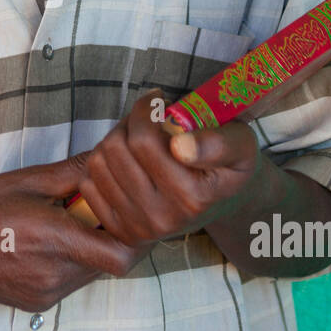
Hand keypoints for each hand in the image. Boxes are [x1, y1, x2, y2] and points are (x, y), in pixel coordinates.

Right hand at [0, 155, 158, 311]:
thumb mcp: (25, 180)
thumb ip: (73, 172)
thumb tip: (108, 155)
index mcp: (56, 241)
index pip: (124, 255)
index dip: (138, 235)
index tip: (133, 210)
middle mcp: (55, 276)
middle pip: (111, 264)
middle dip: (114, 235)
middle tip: (100, 206)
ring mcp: (45, 295)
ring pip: (91, 273)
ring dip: (92, 248)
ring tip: (69, 220)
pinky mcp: (35, 303)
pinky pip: (70, 282)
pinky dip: (71, 261)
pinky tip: (48, 240)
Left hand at [71, 91, 263, 245]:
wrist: (222, 202)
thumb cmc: (228, 164)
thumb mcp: (241, 146)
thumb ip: (218, 143)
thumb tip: (181, 146)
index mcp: (192, 197)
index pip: (143, 140)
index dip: (146, 109)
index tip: (159, 100)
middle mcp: (163, 218)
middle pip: (116, 148)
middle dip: (130, 122)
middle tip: (149, 119)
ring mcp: (138, 227)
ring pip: (98, 161)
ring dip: (115, 139)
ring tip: (139, 138)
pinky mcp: (119, 229)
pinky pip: (88, 183)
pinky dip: (103, 163)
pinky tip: (126, 161)